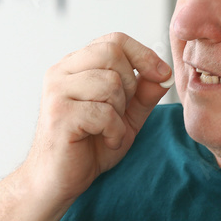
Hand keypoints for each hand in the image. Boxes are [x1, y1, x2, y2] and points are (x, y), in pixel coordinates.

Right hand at [20, 32, 171, 206]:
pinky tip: (105, 140)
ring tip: (110, 129)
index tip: (161, 74)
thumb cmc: (88, 148)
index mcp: (75, 66)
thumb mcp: (125, 117)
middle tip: (122, 110)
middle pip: (112, 53)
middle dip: (130, 84)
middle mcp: (61, 72)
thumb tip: (164, 74)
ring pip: (110, 82)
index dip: (143, 54)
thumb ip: (143, 95)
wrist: (58, 180)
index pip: (114, 40)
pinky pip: (104, 112)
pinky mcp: (59, 114)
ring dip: (120, 112)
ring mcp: (57, 92)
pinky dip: (114, 131)